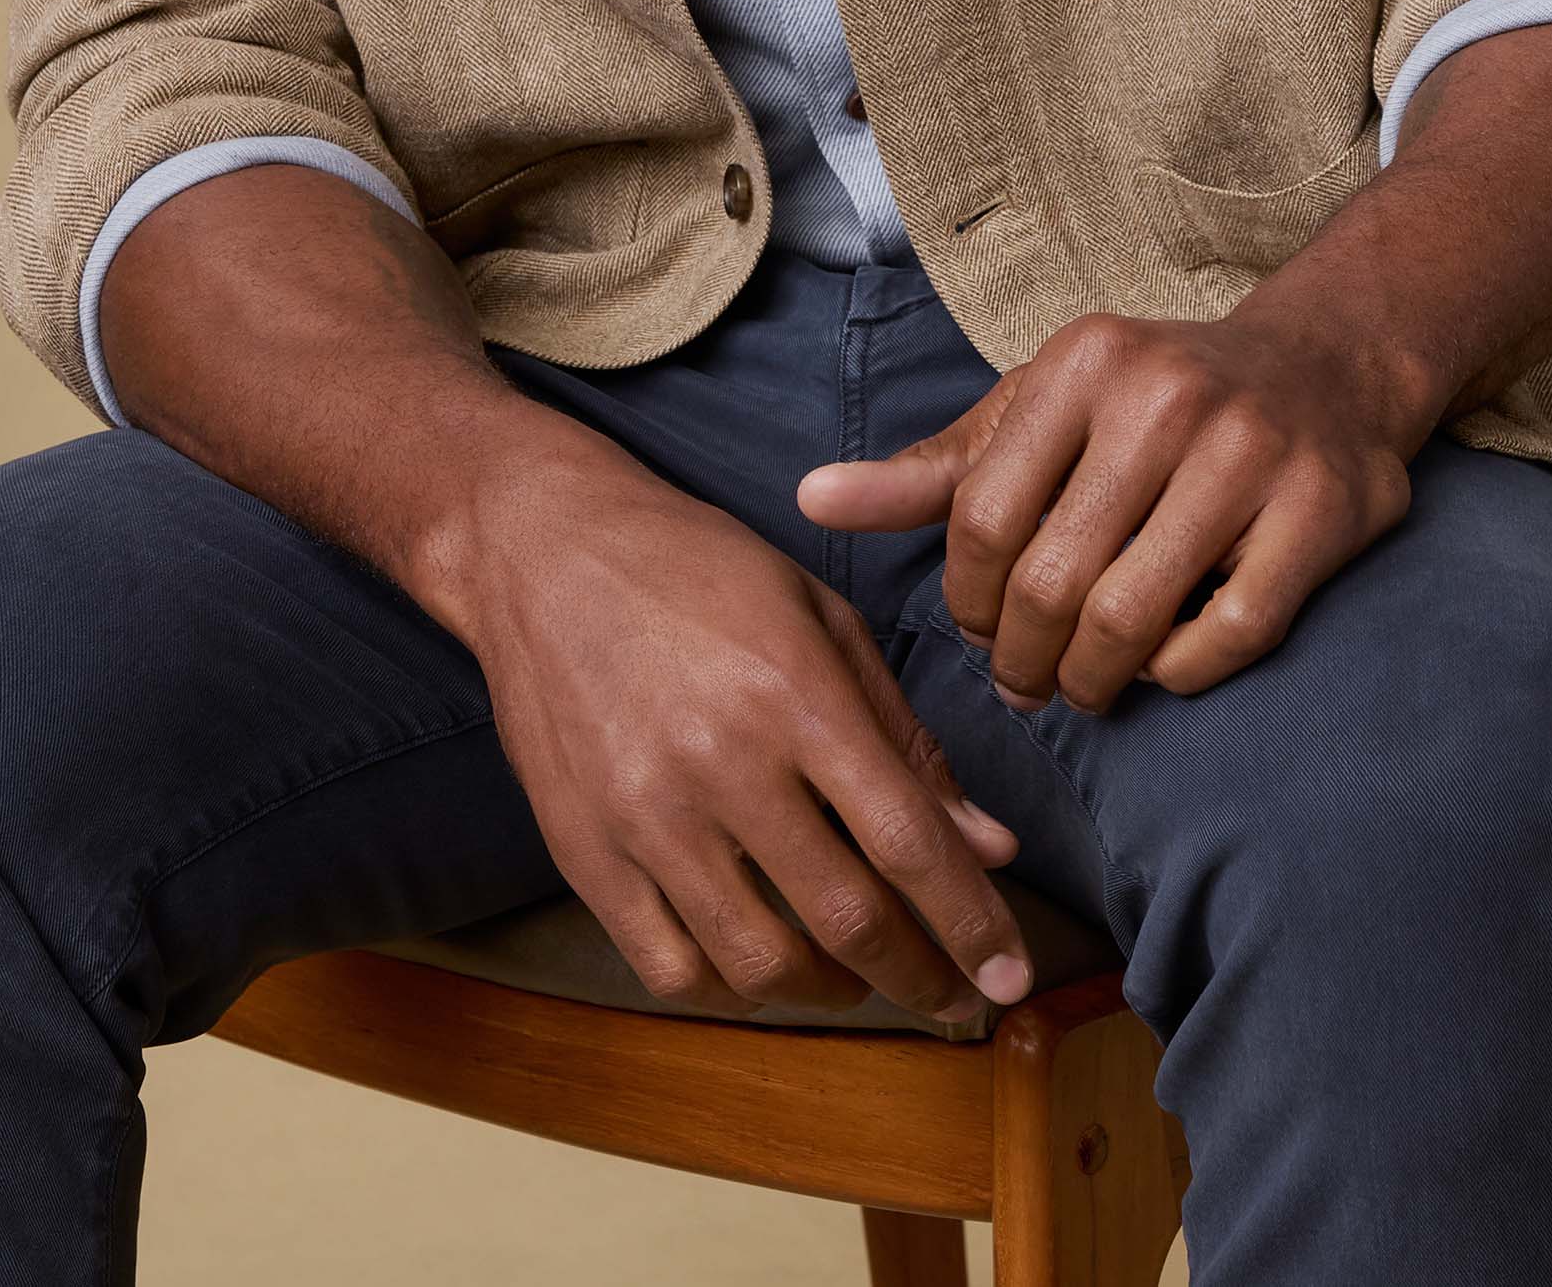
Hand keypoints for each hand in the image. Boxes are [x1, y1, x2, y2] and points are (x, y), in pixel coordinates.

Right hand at [440, 441, 1035, 1024]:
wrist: (542, 551)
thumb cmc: (698, 571)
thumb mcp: (822, 619)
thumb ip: (906, 738)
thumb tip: (989, 845)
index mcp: (794, 694)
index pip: (908, 839)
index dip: (972, 923)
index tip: (1009, 978)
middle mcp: (719, 763)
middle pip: (845, 919)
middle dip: (919, 978)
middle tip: (952, 1000)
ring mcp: (642, 816)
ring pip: (758, 964)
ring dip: (829, 992)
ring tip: (857, 977)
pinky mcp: (581, 851)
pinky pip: (668, 969)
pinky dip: (729, 988)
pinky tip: (761, 963)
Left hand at [797, 298, 1418, 716]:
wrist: (1327, 365)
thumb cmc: (1155, 401)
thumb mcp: (1042, 410)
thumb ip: (933, 468)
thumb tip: (809, 500)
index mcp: (1083, 362)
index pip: (981, 517)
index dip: (968, 602)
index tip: (979, 631)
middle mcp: (1165, 396)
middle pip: (1051, 580)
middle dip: (1024, 660)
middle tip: (1027, 683)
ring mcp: (1249, 452)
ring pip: (1130, 619)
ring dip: (1094, 681)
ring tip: (1085, 685)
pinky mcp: (1318, 510)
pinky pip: (1223, 638)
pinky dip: (1178, 675)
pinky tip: (1163, 664)